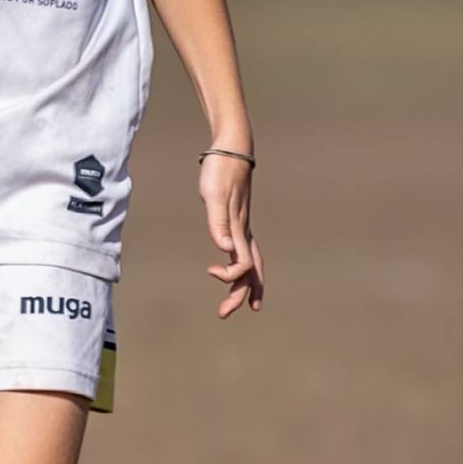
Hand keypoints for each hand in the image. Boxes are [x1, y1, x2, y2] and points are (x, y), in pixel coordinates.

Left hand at [200, 151, 263, 318]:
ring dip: (248, 285)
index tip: (210, 271)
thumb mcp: (213, 195)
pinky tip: (238, 269)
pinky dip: (245, 267)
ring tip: (248, 304)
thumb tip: (222, 249)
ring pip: (252, 264)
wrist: (232, 149)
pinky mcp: (239, 220)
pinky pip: (247, 251)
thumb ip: (217, 222)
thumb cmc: (220, 171)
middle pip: (250, 272)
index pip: (241, 266)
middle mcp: (244, 232)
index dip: (228, 275)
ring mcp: (243, 226)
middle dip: (239, 295)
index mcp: (239, 229)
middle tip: (224, 314)